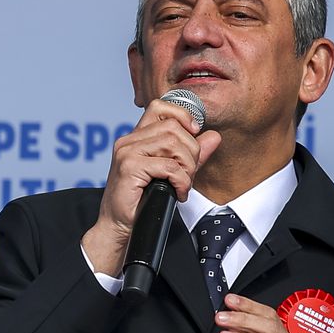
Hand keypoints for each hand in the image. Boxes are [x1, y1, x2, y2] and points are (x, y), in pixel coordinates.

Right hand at [81, 98, 221, 274]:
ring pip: (172, 144)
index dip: (182, 115)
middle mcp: (129, 140)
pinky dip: (181, 181)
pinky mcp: (129, 167)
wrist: (119, 226)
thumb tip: (214, 137)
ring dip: (187, 167)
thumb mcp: (172, 173)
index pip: (160, 106)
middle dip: (190, 151)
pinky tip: (177, 192)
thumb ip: (191, 154)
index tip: (194, 134)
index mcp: (137, 137)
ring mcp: (127, 152)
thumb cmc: (141, 200)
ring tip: (182, 184)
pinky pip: (168, 166)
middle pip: (173, 127)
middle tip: (188, 173)